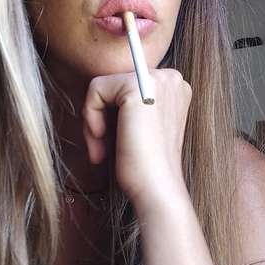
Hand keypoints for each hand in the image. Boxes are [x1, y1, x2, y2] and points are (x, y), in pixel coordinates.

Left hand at [81, 69, 192, 211]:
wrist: (157, 186)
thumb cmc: (146, 165)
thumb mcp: (141, 127)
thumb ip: (129, 106)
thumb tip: (99, 92)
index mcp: (174, 88)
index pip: (127, 88)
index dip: (113, 115)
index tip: (113, 144)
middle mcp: (170, 78)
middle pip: (114, 86)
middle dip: (102, 117)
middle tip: (103, 149)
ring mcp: (156, 79)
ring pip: (102, 87)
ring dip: (93, 120)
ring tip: (101, 149)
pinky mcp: (135, 85)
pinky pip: (95, 90)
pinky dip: (90, 117)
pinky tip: (101, 139)